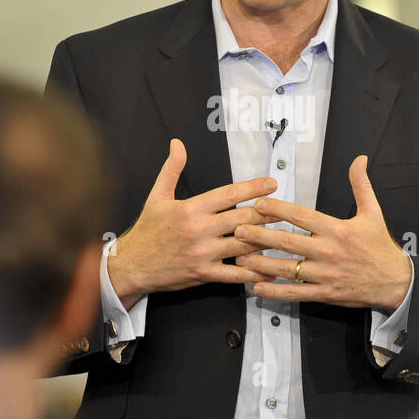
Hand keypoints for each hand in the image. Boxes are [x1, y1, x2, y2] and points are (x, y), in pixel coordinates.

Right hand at [107, 138, 278, 306]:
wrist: (131, 264)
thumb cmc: (146, 231)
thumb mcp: (157, 196)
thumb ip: (171, 169)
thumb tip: (177, 144)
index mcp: (190, 208)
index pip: (228, 194)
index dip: (253, 188)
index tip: (271, 183)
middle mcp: (199, 230)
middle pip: (242, 219)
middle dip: (267, 214)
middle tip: (287, 209)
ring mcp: (203, 253)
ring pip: (243, 245)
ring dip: (265, 240)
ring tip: (285, 235)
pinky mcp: (204, 273)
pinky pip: (234, 274)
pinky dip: (254, 272)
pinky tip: (270, 269)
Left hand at [233, 155, 412, 310]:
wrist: (395, 282)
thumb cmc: (380, 247)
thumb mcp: (373, 213)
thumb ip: (361, 185)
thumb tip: (360, 159)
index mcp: (338, 230)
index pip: (302, 216)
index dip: (278, 209)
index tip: (258, 204)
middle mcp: (329, 251)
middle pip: (288, 242)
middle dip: (260, 235)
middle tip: (238, 230)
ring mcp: (325, 274)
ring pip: (287, 268)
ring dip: (261, 263)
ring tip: (239, 258)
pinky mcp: (325, 293)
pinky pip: (296, 293)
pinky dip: (275, 291)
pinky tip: (258, 287)